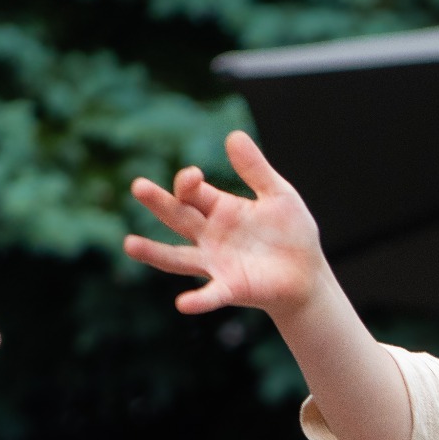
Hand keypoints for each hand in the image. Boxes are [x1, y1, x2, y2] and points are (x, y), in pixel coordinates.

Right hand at [125, 130, 325, 318]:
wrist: (308, 276)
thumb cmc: (292, 234)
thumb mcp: (279, 196)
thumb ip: (256, 170)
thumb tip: (233, 135)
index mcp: (219, 208)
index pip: (192, 192)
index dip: (187, 182)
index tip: (193, 176)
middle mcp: (210, 235)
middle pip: (177, 216)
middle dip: (159, 203)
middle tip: (138, 187)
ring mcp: (216, 263)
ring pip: (178, 258)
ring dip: (155, 253)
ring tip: (130, 245)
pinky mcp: (232, 289)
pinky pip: (211, 295)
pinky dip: (198, 300)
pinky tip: (183, 304)